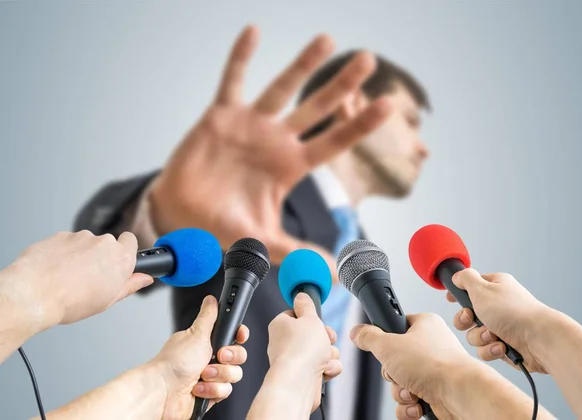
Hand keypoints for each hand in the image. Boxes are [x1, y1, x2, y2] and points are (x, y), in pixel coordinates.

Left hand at [1, 230, 152, 328]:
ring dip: (80, 255)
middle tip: (90, 278)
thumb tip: (144, 279)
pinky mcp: (60, 235)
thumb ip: (130, 285)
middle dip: (100, 256)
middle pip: (107, 244)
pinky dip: (62, 253)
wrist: (34, 295)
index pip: (130, 241)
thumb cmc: (69, 301)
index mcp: (121, 259)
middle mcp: (103, 243)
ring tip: (68, 277)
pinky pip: (66, 243)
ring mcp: (80, 237)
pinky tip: (55, 270)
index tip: (117, 262)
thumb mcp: (108, 300)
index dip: (125, 251)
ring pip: (85, 244)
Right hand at [149, 25, 392, 272]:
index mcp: (290, 167)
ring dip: (302, 64)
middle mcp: (276, 141)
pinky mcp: (220, 116)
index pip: (333, 142)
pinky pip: (232, 81)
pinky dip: (241, 57)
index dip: (360, 125)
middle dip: (341, 85)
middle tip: (369, 59)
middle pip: (316, 108)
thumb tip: (332, 270)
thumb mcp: (262, 240)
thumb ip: (295, 251)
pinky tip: (253, 31)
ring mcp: (250, 126)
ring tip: (328, 39)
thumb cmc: (224, 226)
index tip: (388, 104)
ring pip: (282, 88)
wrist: (182, 216)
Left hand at [149, 296, 248, 418]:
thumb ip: (208, 316)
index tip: (239, 335)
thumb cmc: (174, 363)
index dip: (240, 335)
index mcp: (207, 341)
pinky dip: (212, 389)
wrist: (163, 392)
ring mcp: (211, 376)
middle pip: (238, 355)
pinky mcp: (211, 393)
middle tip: (218, 355)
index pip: (233, 335)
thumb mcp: (196, 334)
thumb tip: (211, 299)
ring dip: (218, 375)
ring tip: (202, 374)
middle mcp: (210, 358)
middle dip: (229, 357)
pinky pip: (226, 391)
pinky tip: (198, 388)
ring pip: (234, 374)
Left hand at [268, 293, 341, 410]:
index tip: (318, 320)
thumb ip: (307, 305)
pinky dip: (328, 368)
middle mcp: (285, 342)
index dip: (311, 317)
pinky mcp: (305, 375)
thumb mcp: (309, 318)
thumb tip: (301, 295)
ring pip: (322, 350)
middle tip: (326, 338)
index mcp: (281, 325)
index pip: (297, 315)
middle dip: (326, 337)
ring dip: (329, 353)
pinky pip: (324, 367)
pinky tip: (325, 370)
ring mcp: (296, 360)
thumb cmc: (301, 349)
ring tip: (324, 356)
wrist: (298, 383)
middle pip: (313, 333)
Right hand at [351, 313, 476, 418]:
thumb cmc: (433, 365)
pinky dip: (409, 406)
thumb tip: (357, 332)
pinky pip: (412, 400)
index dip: (385, 339)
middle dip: (392, 373)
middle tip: (399, 372)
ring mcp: (434, 371)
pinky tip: (417, 405)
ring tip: (412, 392)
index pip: (396, 326)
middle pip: (394, 360)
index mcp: (424, 325)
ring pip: (401, 382)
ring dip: (400, 392)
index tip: (382, 346)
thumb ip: (369, 337)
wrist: (461, 395)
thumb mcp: (388, 345)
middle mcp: (430, 346)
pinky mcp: (436, 392)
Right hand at [448, 268, 548, 372]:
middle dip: (466, 321)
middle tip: (472, 319)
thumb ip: (465, 279)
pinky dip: (491, 349)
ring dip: (480, 336)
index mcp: (494, 287)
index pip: (470, 287)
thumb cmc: (512, 311)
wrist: (539, 340)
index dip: (458, 294)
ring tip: (494, 335)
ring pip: (474, 334)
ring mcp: (501, 326)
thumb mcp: (482, 288)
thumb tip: (457, 276)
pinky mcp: (504, 345)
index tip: (451, 300)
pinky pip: (485, 349)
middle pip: (467, 314)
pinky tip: (502, 346)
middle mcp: (497, 306)